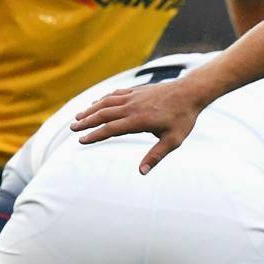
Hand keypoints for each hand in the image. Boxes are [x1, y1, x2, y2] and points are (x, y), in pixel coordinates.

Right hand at [71, 77, 203, 172]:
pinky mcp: (136, 90)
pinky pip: (115, 94)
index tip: (81, 140)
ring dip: (91, 109)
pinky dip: (103, 99)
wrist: (190, 92)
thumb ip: (156, 156)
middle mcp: (132, 107)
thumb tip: (142, 172)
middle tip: (73, 128)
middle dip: (86, 121)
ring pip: (106, 102)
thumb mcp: (173, 140)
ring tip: (78, 116)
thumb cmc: (183, 118)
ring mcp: (133, 97)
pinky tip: (96, 103)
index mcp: (139, 120)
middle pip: (103, 114)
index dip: (95, 135)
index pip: (111, 129)